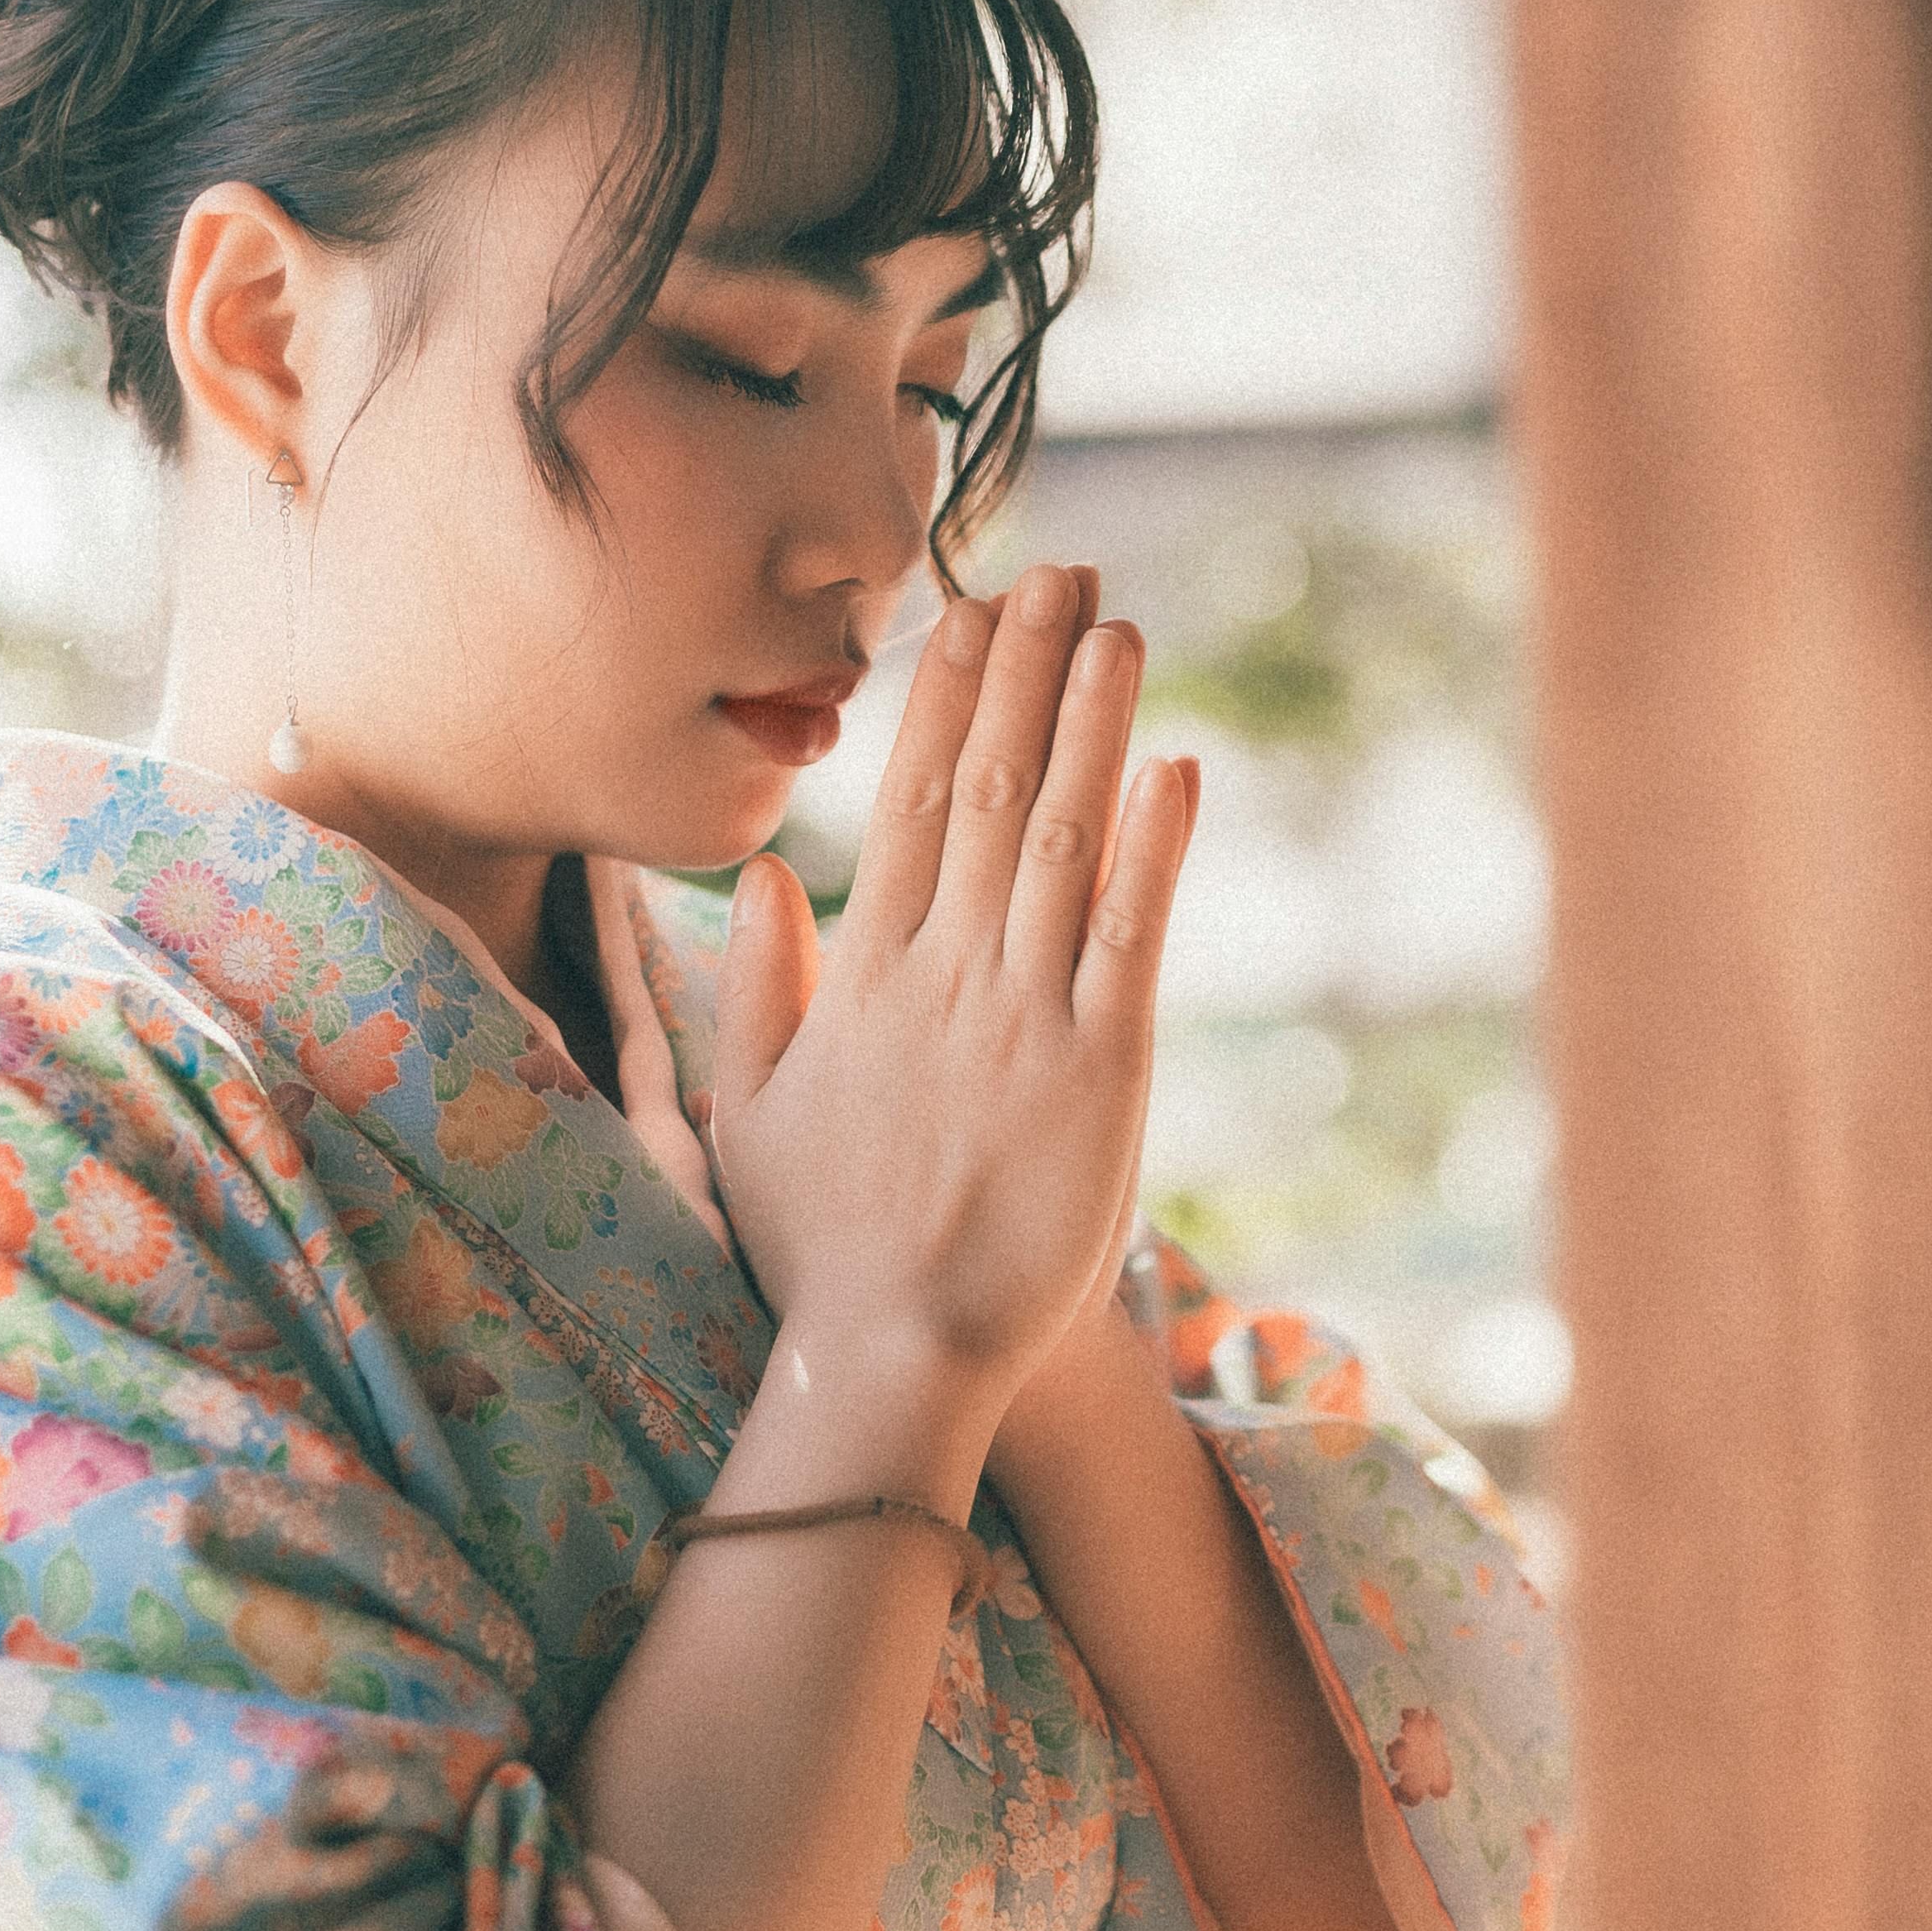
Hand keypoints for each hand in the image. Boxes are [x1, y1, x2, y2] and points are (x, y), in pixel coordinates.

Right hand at [699, 565, 1196, 1446]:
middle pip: (995, 790)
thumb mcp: (751, 1109)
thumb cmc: (822, 1244)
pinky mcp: (1102, 1073)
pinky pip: (1134, 939)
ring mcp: (1026, 1020)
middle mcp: (946, 977)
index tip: (973, 611)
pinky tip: (1180, 766)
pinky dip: (1159, 849)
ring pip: (1067, 841)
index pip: (911, 801)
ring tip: (1120, 627)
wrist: (896, 1356)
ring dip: (1096, 726)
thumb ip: (761, 987)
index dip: (947, 696)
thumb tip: (769, 875)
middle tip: (1063, 574)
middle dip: (1029, 674)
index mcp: (865, 976)